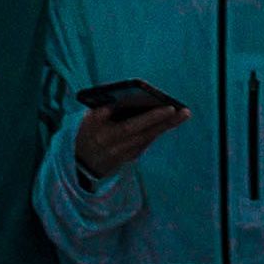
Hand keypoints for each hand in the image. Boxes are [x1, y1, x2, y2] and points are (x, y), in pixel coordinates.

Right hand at [71, 87, 187, 178]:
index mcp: (105, 135)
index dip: (150, 118)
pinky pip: (145, 144)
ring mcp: (123, 155)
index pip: (131, 126)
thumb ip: (104, 109)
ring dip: (166, 127)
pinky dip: (156, 132)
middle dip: (165, 121)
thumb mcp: (88, 120)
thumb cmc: (85, 133)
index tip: (167, 107)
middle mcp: (115, 148)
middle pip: (145, 133)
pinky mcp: (127, 159)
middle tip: (184, 111)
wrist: (79, 164)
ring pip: (148, 139)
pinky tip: (168, 122)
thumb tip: (126, 99)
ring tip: (183, 114)